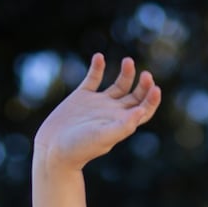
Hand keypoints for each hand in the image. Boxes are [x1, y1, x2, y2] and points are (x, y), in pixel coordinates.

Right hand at [33, 54, 160, 173]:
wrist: (53, 149)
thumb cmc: (79, 148)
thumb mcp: (103, 137)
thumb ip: (123, 126)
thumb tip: (141, 111)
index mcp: (121, 123)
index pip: (144, 110)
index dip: (152, 99)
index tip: (154, 87)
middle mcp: (112, 112)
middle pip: (135, 96)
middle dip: (143, 84)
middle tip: (145, 75)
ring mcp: (98, 103)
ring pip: (119, 85)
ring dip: (126, 73)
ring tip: (128, 61)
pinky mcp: (82, 97)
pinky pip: (93, 78)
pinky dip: (97, 67)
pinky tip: (99, 57)